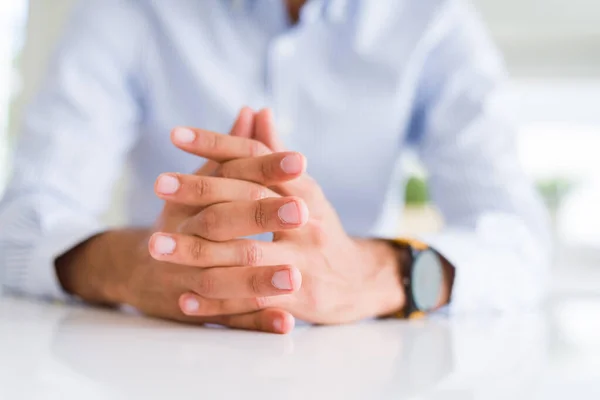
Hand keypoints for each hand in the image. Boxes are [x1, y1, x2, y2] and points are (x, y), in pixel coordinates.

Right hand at [56, 109, 301, 333]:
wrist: (138, 270)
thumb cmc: (180, 221)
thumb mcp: (198, 185)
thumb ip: (230, 153)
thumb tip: (254, 112)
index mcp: (191, 202)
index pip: (230, 177)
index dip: (263, 167)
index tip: (300, 161)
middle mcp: (185, 237)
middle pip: (223, 223)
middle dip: (262, 215)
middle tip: (303, 212)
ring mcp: (187, 277)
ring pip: (223, 278)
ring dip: (259, 278)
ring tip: (295, 276)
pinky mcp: (195, 310)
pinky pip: (227, 319)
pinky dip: (256, 321)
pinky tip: (285, 323)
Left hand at [151, 109, 405, 323]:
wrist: (358, 281)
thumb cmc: (319, 229)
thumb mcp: (303, 190)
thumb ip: (274, 155)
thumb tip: (257, 110)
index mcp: (303, 190)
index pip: (258, 157)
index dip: (217, 144)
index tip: (175, 135)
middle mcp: (305, 220)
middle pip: (248, 201)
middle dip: (200, 193)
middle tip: (158, 185)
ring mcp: (303, 261)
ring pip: (245, 253)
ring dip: (197, 251)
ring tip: (155, 246)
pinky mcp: (299, 298)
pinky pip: (252, 302)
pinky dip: (217, 303)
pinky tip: (185, 300)